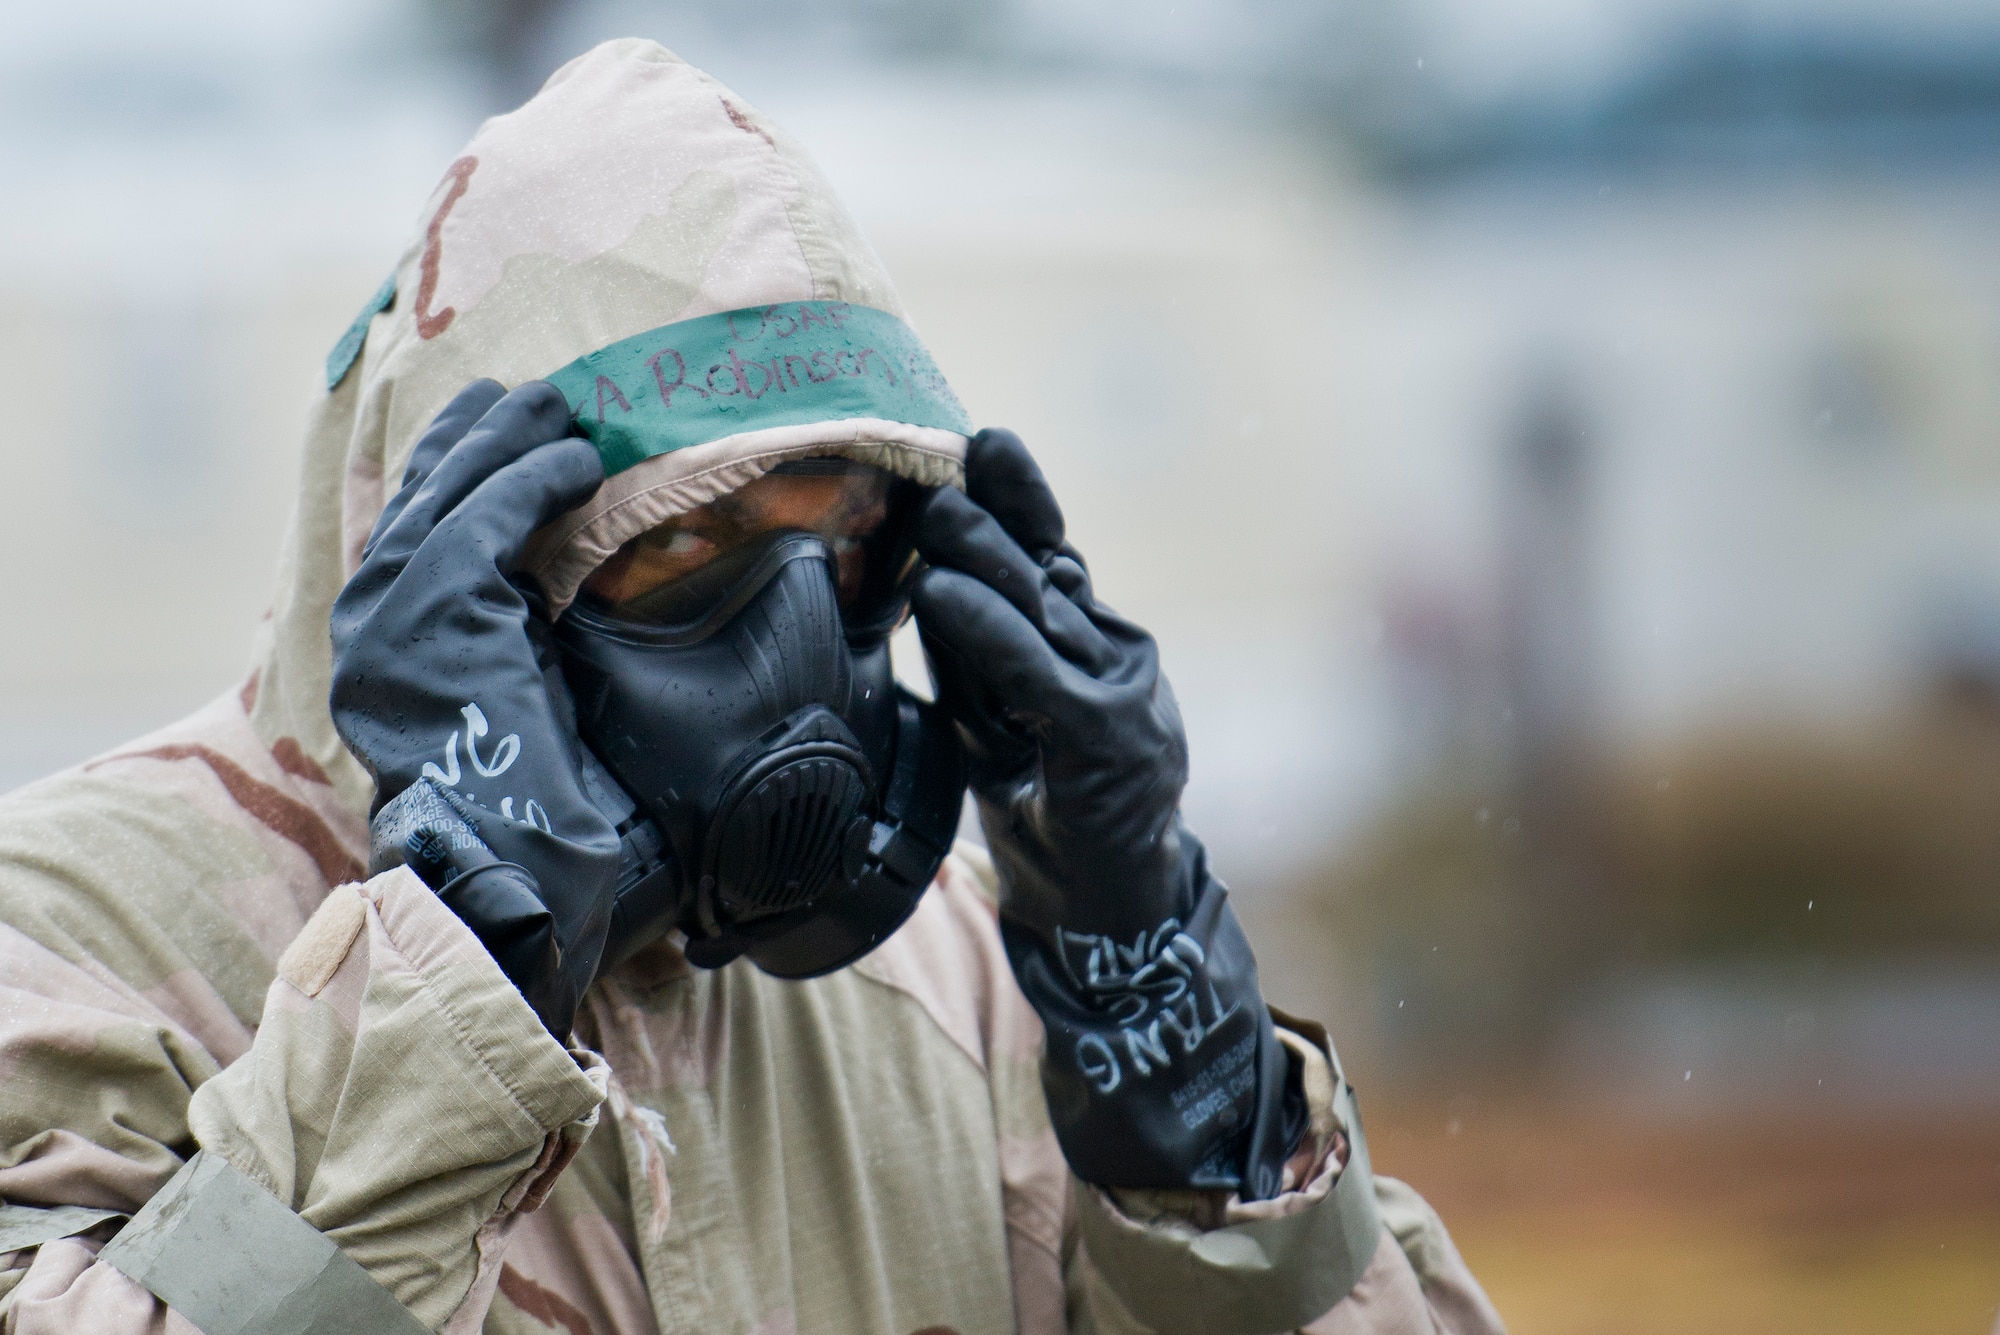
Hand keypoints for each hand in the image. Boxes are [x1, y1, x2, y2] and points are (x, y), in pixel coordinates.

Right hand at [330, 381, 619, 1039]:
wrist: (513, 858)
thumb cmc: (528, 791)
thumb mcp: (505, 685)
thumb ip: (502, 626)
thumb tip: (548, 575)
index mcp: (379, 639)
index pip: (408, 524)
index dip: (451, 464)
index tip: (493, 422)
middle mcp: (369, 620)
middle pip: (422, 494)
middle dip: (477, 435)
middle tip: (533, 396)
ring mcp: (392, 614)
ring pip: (453, 493)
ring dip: (511, 440)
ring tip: (561, 410)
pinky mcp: (437, 613)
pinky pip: (490, 519)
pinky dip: (536, 482)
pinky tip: (576, 464)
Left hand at [912, 429, 1301, 1197]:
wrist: (1108, 910)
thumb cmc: (1052, 812)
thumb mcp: (1005, 722)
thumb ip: (981, 660)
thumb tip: (929, 587)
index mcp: (1094, 645)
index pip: (1054, 555)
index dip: (1021, 498)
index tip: (983, 442)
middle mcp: (1116, 654)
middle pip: (1047, 568)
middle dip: (997, 513)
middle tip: (947, 465)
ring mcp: (1121, 693)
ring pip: (1042, 611)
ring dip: (984, 556)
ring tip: (938, 512)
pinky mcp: (1108, 738)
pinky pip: (1035, 673)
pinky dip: (986, 631)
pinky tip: (944, 594)